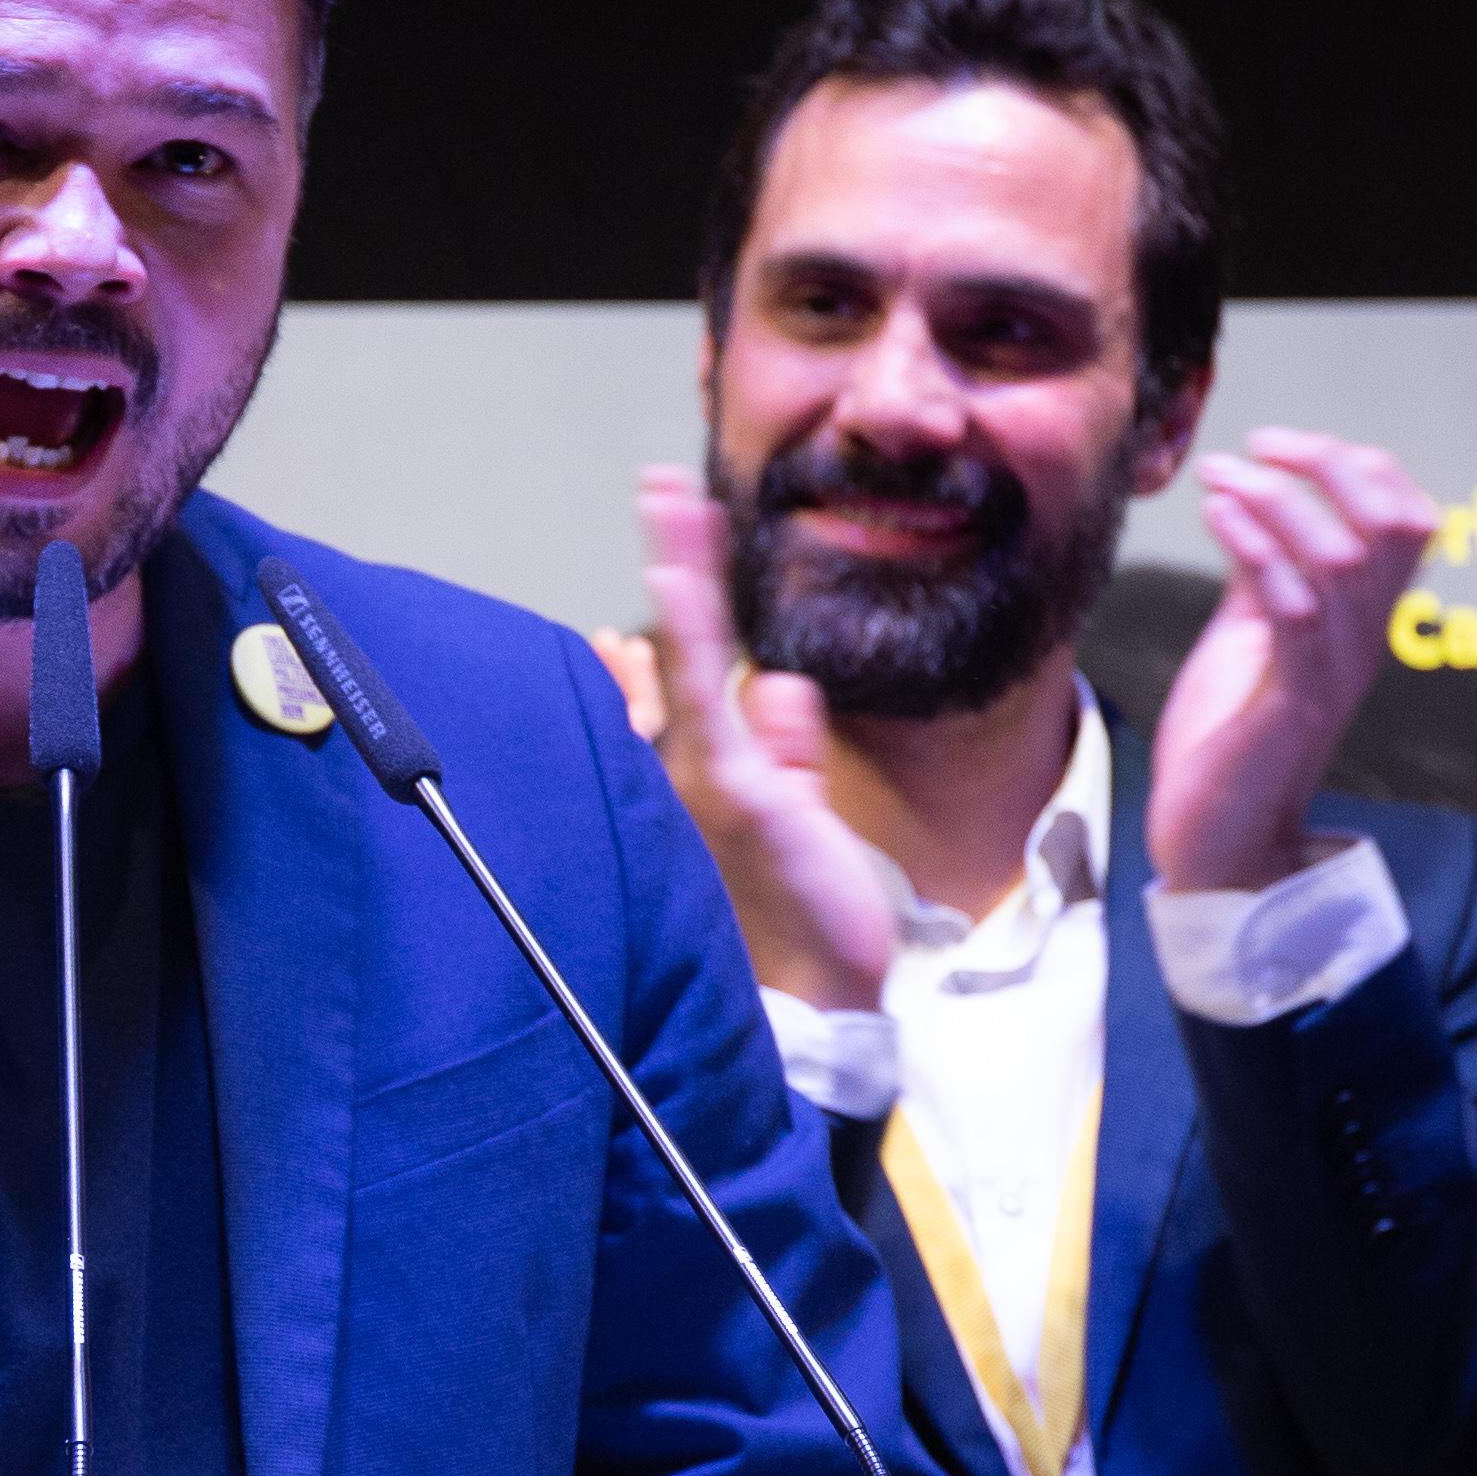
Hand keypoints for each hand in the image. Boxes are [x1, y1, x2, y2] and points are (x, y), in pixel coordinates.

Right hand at [639, 464, 910, 1009]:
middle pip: (674, 645)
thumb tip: (784, 690)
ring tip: (670, 494)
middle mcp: (689, 764)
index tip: (675, 529)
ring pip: (687, 654)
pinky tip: (676, 572)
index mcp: (703, 767)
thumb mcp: (798, 808)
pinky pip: (705, 691)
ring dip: (682, 568)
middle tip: (660, 482)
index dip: (681, 594)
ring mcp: (703, 771)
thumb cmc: (802, 910)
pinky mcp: (733, 783)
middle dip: (672, 558)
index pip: (683, 664)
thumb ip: (788, 746)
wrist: (816, 992)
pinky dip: (692, 628)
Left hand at [1143, 431, 1444, 893]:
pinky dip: (1255, 549)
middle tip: (1261, 444)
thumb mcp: (1250, 634)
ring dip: (1276, 499)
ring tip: (1220, 474)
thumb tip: (1255, 502)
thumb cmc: (1231, 736)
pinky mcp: (1292, 701)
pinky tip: (1217, 514)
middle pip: (1392, 524)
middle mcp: (1365, 640)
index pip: (1408, 520)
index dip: (1360, 466)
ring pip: (1339, 557)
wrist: (1215, 836)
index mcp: (1363, 621)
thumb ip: (1264, 572)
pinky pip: (1293, 609)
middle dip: (1330, 465)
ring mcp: (1333, 671)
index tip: (1283, 445)